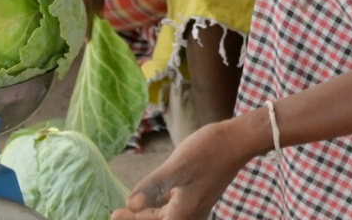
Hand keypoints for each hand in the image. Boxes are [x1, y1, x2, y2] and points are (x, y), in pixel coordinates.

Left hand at [113, 120, 254, 219]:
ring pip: (165, 216)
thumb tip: (130, 205)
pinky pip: (172, 206)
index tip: (114, 213)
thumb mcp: (177, 167)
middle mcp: (189, 214)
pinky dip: (158, 204)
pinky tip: (149, 196)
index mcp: (183, 213)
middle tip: (116, 212)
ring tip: (128, 206)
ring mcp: (194, 206)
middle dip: (138, 218)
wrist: (237, 141)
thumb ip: (153, 187)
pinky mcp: (195, 196)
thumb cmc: (208, 151)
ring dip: (147, 213)